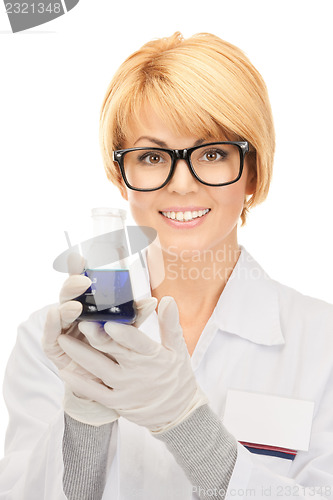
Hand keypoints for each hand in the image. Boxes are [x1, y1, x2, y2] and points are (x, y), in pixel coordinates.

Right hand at [42, 252, 134, 425]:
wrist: (111, 385)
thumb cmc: (119, 351)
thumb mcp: (128, 331)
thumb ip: (135, 316)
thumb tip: (153, 301)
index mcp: (91, 305)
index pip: (84, 283)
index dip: (80, 268)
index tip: (80, 256)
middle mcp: (75, 313)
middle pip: (71, 294)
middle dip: (75, 284)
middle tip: (84, 281)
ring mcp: (63, 329)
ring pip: (60, 311)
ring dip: (66, 305)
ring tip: (76, 304)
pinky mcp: (56, 349)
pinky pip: (50, 335)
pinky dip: (51, 324)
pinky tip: (56, 314)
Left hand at [58, 296, 207, 433]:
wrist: (178, 412)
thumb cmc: (177, 375)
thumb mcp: (178, 348)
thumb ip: (170, 323)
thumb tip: (167, 299)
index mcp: (152, 356)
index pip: (137, 342)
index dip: (124, 333)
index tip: (110, 322)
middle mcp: (137, 372)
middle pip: (113, 352)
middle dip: (96, 337)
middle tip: (80, 322)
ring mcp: (125, 388)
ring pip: (99, 370)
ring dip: (80, 355)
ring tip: (62, 340)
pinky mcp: (116, 401)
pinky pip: (95, 392)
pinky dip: (79, 383)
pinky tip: (65, 370)